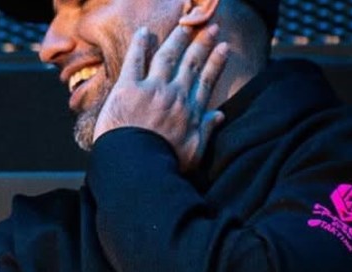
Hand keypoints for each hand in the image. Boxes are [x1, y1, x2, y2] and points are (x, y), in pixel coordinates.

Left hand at [94, 23, 228, 171]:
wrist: (137, 167)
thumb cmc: (165, 164)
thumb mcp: (194, 152)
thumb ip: (207, 131)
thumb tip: (219, 116)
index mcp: (190, 111)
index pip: (207, 80)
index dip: (216, 62)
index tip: (223, 48)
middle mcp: (175, 94)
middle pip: (191, 63)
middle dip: (202, 43)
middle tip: (210, 28)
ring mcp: (152, 89)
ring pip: (167, 56)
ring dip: (177, 38)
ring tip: (184, 25)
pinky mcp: (127, 88)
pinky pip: (135, 61)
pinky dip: (140, 45)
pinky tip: (144, 33)